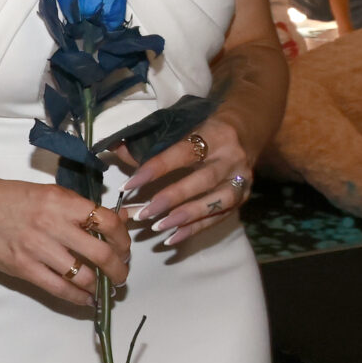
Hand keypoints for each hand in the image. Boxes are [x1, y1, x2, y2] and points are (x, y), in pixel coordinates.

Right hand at [0, 164, 129, 307]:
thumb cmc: (7, 197)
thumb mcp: (47, 193)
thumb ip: (79, 208)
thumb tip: (119, 220)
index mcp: (60, 201)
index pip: (107, 222)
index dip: (123, 239)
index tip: (124, 247)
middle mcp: (52, 224)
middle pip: (101, 254)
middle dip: (119, 269)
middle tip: (120, 274)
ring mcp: (37, 248)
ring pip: (84, 276)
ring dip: (101, 286)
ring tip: (103, 287)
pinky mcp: (23, 268)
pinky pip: (60, 289)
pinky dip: (79, 298)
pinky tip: (86, 298)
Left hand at [114, 114, 251, 247]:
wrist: (246, 130)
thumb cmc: (204, 128)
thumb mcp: (183, 125)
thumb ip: (151, 141)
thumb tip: (115, 149)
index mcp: (215, 134)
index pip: (182, 153)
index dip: (155, 170)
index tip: (129, 185)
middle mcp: (232, 158)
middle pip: (201, 181)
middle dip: (170, 199)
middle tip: (143, 214)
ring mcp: (241, 180)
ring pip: (215, 202)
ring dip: (185, 217)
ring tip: (158, 228)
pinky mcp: (243, 198)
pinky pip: (219, 217)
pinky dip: (195, 229)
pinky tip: (173, 238)